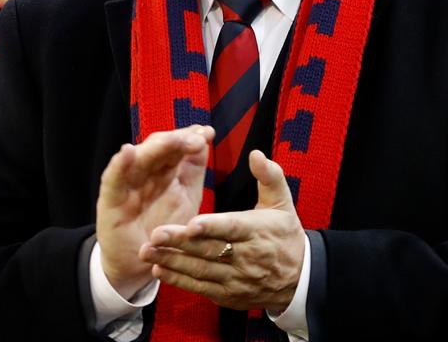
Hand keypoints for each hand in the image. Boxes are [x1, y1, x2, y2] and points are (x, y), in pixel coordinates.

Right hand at [96, 124, 213, 299]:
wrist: (140, 267)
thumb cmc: (163, 230)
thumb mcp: (186, 198)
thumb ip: (193, 169)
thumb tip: (204, 137)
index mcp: (162, 171)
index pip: (174, 147)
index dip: (189, 138)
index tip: (208, 134)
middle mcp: (143, 173)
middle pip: (157, 149)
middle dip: (176, 141)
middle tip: (196, 138)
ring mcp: (126, 185)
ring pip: (138, 159)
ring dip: (154, 148)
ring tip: (172, 140)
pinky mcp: (109, 201)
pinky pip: (113, 179)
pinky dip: (119, 165)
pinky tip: (127, 152)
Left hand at [140, 150, 304, 312]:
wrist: (299, 279)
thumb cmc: (284, 234)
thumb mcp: (282, 202)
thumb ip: (269, 176)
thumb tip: (255, 153)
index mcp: (259, 231)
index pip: (233, 228)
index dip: (212, 227)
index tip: (190, 223)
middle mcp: (248, 258)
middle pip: (210, 250)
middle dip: (180, 243)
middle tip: (154, 234)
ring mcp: (237, 280)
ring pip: (201, 271)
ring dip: (172, 262)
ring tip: (148, 252)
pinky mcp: (229, 295)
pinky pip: (201, 288)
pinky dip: (180, 281)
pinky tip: (159, 270)